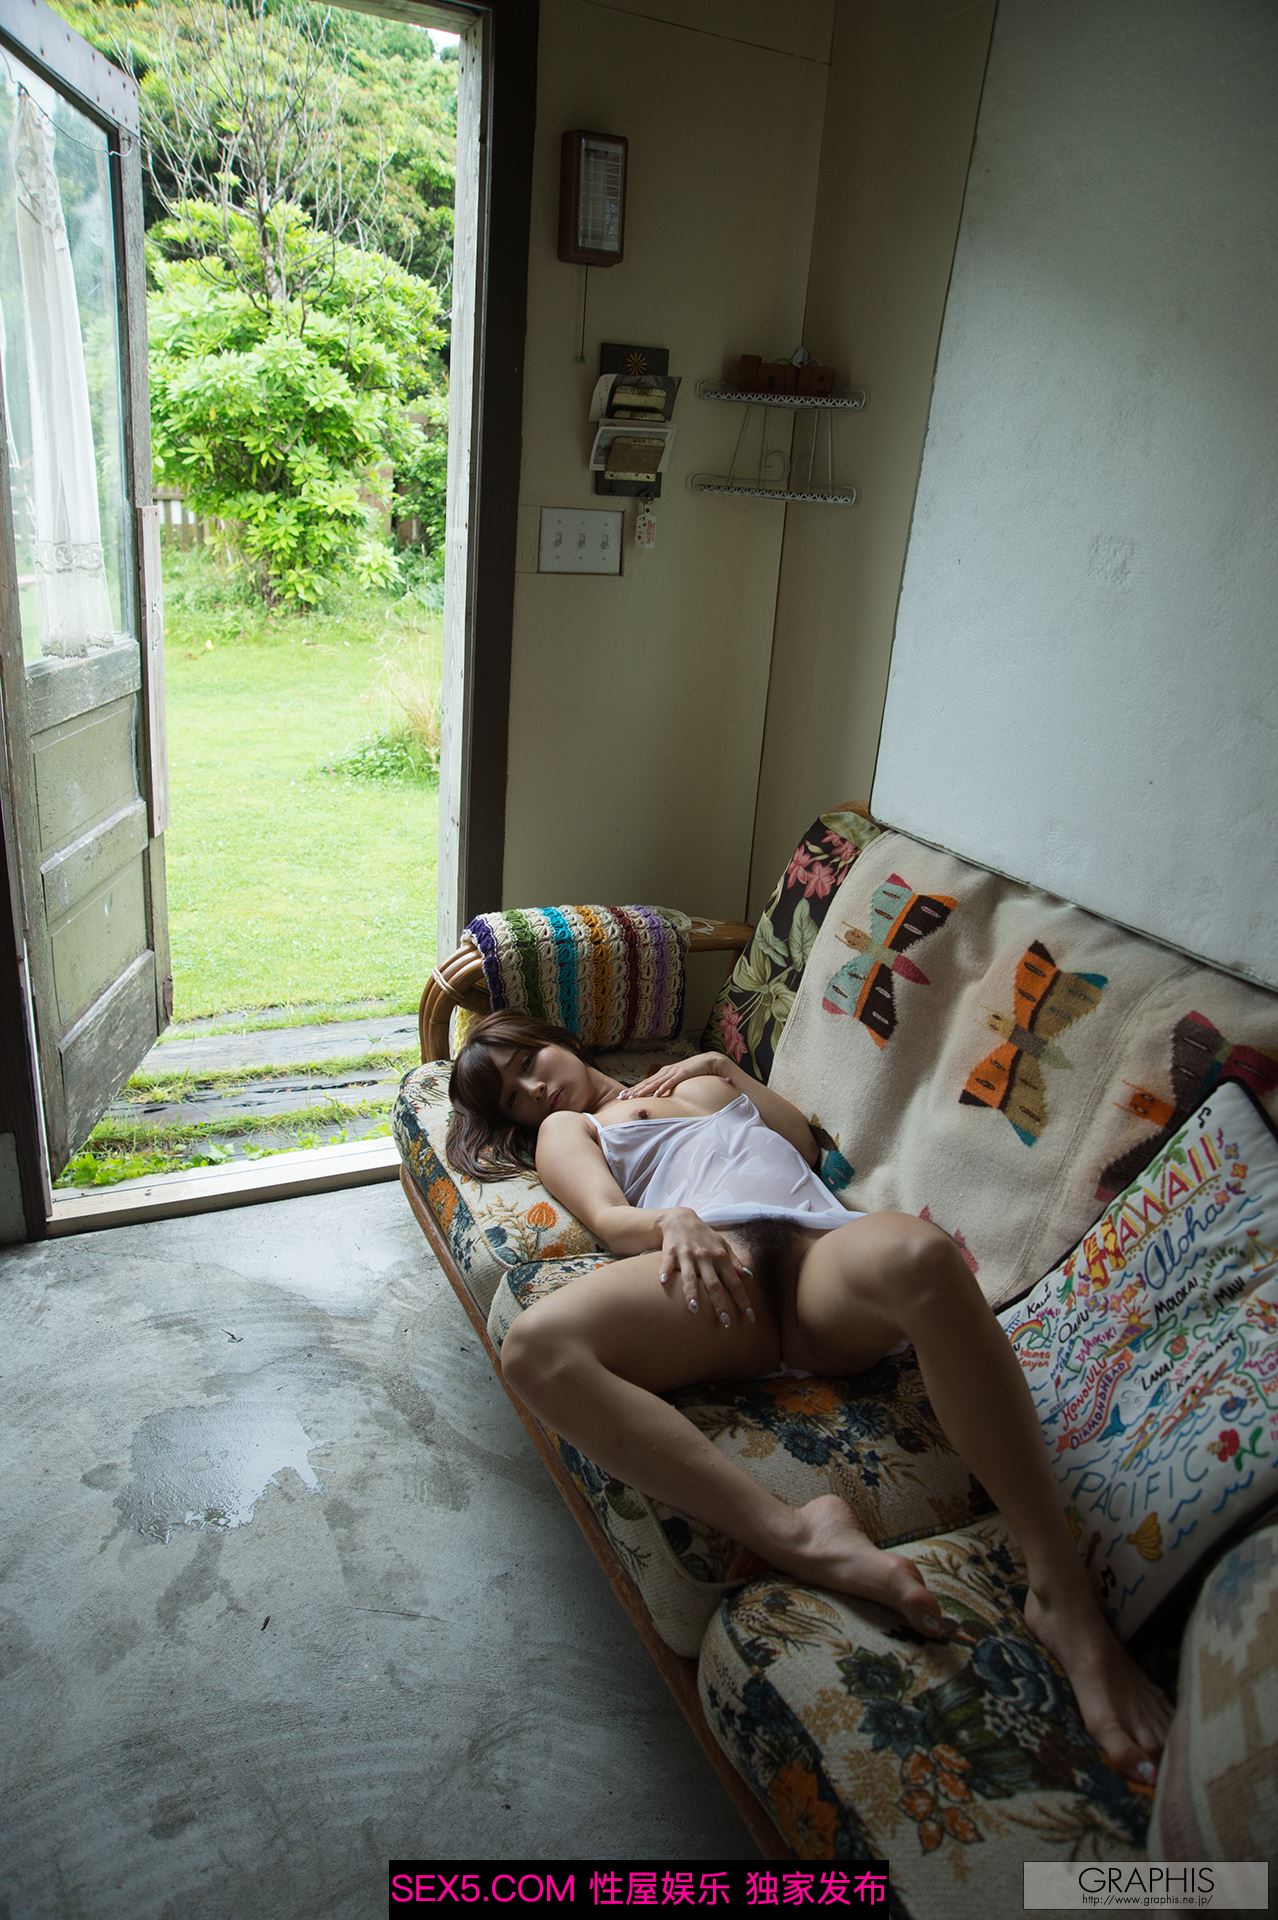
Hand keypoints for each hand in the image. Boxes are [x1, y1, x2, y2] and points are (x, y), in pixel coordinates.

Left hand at [619, 1052, 734, 1100]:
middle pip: (646, 1083)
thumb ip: (670, 1086)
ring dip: (644, 1090)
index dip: (633, 1089)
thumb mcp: (678, 1080)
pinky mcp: (683, 1074)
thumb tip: (661, 1097)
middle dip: (633, 1090)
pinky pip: (671, 1082)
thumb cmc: (694, 1072)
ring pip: (655, 1083)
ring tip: (634, 1097)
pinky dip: (663, 1088)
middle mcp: (665, 1072)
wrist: (709, 1061)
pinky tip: (657, 1094)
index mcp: (663, 1073)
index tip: (622, 1096)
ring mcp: (673, 1072)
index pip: (645, 1083)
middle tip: (622, 1097)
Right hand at [656, 1208, 755, 1327]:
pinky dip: (665, 1271)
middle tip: (725, 1323)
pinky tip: (663, 1282)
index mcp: (720, 1257)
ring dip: (692, 1292)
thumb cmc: (704, 1237)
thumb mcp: (723, 1246)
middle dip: (720, 1303)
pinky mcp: (671, 1251)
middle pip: (714, 1284)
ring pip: (690, 1276)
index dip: (742, 1300)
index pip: (734, 1282)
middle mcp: (705, 1257)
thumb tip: (750, 1276)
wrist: (680, 1219)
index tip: (750, 1318)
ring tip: (694, 1309)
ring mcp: (687, 1255)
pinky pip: (667, 1263)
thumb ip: (735, 1262)